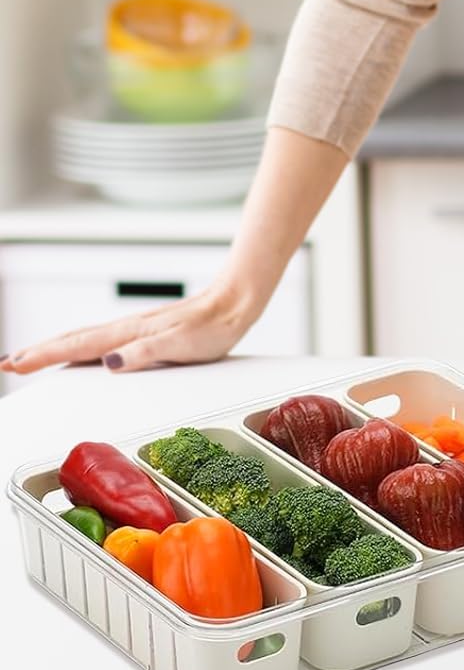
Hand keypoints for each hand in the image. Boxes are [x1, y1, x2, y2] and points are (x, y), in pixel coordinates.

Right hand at [0, 272, 262, 375]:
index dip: (43, 356)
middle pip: (73, 340)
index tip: (14, 365)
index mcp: (129, 333)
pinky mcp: (145, 333)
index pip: (77, 346)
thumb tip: (110, 363)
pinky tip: (81, 354)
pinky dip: (80, 346)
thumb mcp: (181, 344)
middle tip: (9, 365)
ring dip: (56, 349)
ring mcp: (135, 329)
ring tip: (31, 359)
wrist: (235, 304)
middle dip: (39, 352)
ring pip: (85, 339)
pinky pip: (102, 340)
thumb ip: (146, 352)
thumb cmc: (213, 327)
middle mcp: (127, 329)